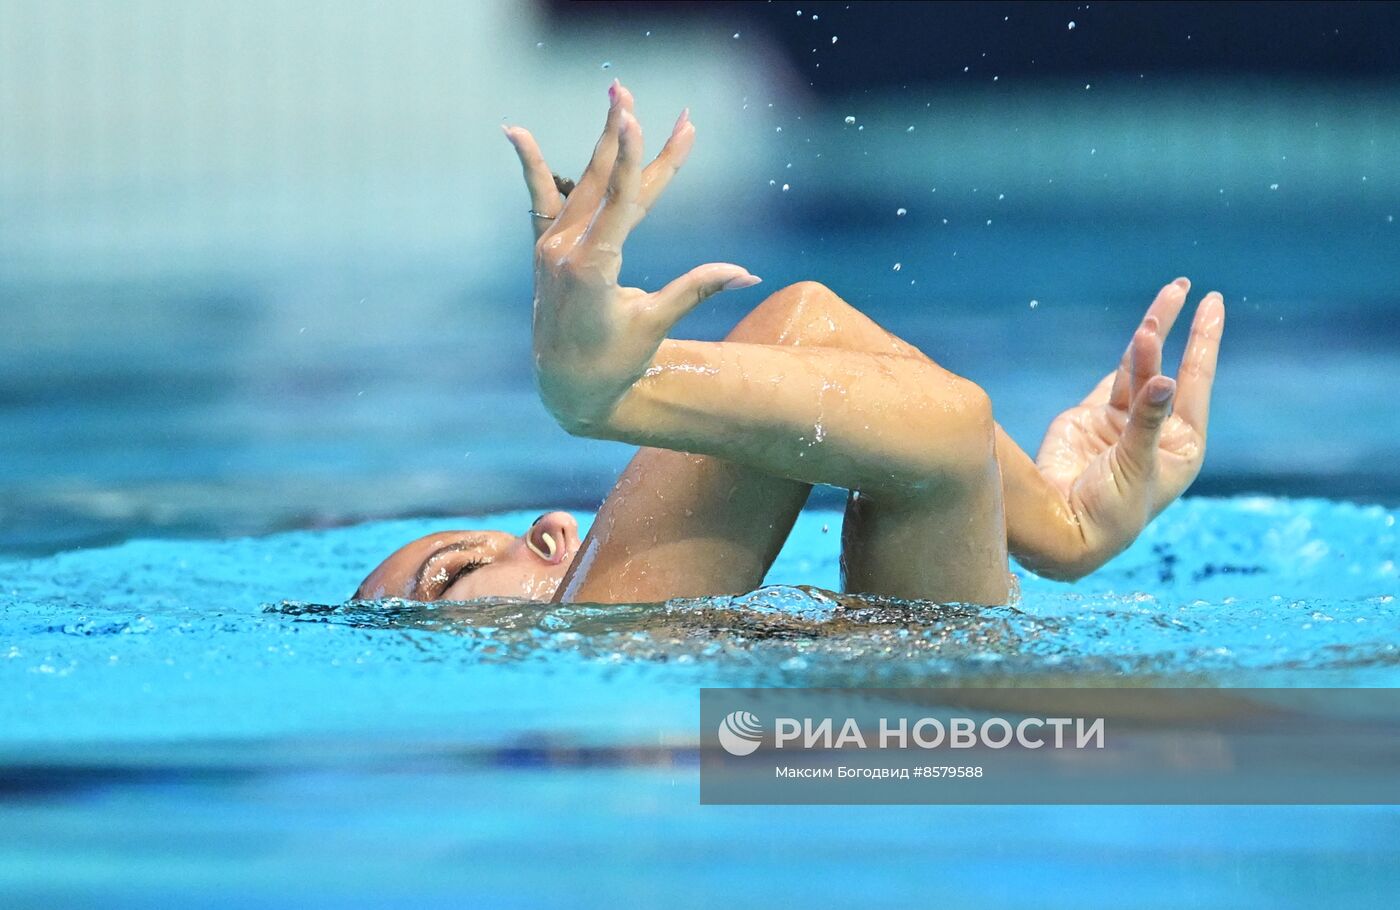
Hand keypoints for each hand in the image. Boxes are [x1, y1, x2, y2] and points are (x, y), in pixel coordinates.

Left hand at [502, 81, 759, 431]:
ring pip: (583, 183)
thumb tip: (748, 273)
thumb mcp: (655, 325)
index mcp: (593, 269)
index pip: (617, 202)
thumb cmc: (616, 362)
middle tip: (627, 89)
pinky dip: (531, 165)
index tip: (634, 116)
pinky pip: (540, 199)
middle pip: (603, 181)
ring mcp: (551, 247)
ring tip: (618, 98)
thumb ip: (696, 290)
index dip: (630, 157)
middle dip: (622, 135)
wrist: (566, 388)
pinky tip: (515, 131)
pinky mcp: (545, 249)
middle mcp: (566, 250)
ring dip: (604, 142)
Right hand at [1035, 278, 1225, 573]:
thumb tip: (1164, 379)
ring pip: (1138, 368)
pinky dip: (1123, 358)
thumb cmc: (1113, 511)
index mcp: (1182, 445)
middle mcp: (1157, 429)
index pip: (1197, 382)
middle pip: (1170, 367)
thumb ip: (1147, 420)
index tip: (1213, 304)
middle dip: (1175, 329)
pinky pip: (1113, 378)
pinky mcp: (1092, 418)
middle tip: (1182, 287)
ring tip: (1155, 311)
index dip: (1204, 342)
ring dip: (1146, 340)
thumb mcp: (1137, 466)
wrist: (1064, 527)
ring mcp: (1124, 422)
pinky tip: (1140, 335)